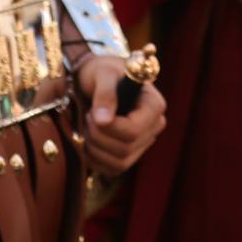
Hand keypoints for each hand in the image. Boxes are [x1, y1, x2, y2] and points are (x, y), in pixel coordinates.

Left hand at [75, 53, 165, 174]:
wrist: (96, 81)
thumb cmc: (102, 72)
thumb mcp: (102, 73)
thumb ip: (105, 93)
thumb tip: (103, 121)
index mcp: (154, 106)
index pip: (134, 130)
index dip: (110, 127)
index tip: (93, 113)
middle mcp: (154, 127)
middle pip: (125, 149)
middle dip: (98, 136)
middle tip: (87, 117)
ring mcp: (143, 144)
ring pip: (119, 163)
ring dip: (94, 148)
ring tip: (88, 126)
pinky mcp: (129, 156)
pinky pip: (111, 169)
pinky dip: (94, 159)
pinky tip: (88, 140)